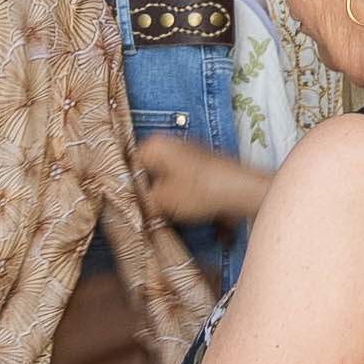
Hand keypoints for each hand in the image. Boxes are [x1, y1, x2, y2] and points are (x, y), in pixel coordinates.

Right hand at [133, 131, 266, 231]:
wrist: (242, 192)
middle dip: (143, 194)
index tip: (121, 207)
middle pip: (145, 173)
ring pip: (163, 180)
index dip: (123, 188)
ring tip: (158, 218)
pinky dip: (177, 199)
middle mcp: (170, 144)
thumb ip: (139, 202)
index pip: (126, 165)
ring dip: (160, 200)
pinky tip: (178, 215)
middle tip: (139, 215)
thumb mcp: (161, 201)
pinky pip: (179, 185)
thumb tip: (126, 208)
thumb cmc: (200, 191)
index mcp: (155, 145)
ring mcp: (187, 156)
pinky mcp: (201, 169)